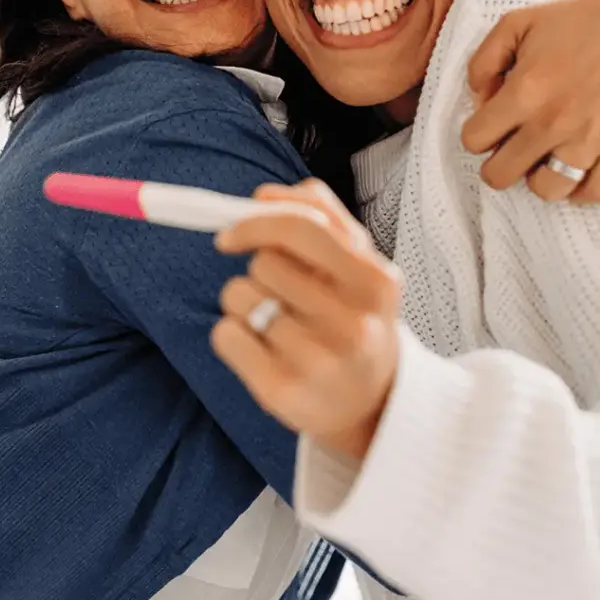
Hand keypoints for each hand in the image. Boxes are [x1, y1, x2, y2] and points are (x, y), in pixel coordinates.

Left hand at [212, 180, 400, 460]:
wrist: (373, 404)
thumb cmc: (356, 319)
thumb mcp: (359, 264)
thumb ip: (322, 215)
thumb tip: (263, 195)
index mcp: (375, 280)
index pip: (303, 226)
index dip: (257, 221)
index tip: (233, 231)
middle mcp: (353, 322)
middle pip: (265, 262)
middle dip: (260, 269)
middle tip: (280, 291)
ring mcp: (318, 360)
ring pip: (238, 295)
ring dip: (244, 301)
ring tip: (275, 321)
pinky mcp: (281, 391)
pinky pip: (224, 335)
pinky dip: (231, 335)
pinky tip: (261, 349)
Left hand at [462, 0, 599, 203]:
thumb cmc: (569, 23)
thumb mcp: (512, 25)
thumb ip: (482, 62)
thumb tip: (478, 102)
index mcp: (523, 92)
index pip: (473, 140)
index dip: (475, 133)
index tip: (490, 124)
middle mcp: (553, 122)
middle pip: (500, 175)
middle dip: (496, 163)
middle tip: (510, 147)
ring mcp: (589, 141)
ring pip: (546, 190)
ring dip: (538, 177)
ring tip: (543, 157)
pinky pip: (594, 193)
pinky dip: (580, 188)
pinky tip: (574, 167)